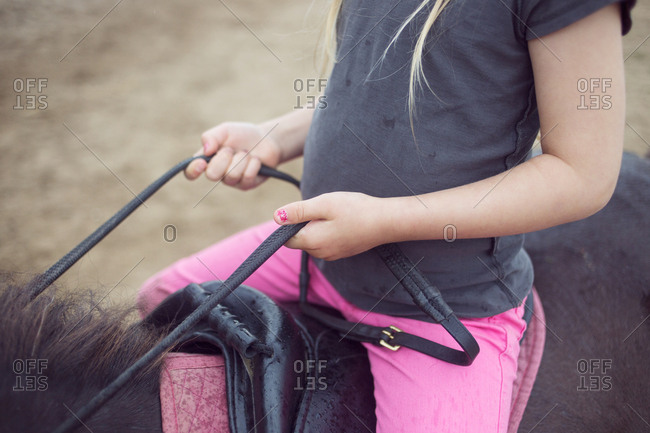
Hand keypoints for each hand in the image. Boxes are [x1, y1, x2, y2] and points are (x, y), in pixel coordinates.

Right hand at [185, 122, 282, 189]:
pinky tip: (256, 160)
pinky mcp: (247, 184)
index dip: (192, 171)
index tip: (201, 163)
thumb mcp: (226, 130)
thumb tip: (206, 150)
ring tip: (246, 152)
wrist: (267, 139)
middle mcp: (218, 173)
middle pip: (212, 175)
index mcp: (207, 159)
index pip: (191, 172)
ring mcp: (232, 181)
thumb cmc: (243, 135)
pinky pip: (247, 177)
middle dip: (223, 159)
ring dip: (241, 159)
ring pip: (231, 175)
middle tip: (232, 149)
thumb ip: (212, 136)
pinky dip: (253, 164)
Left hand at [273, 192, 393, 260]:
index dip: (292, 221)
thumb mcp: (323, 204)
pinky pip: (326, 242)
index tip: (308, 210)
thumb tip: (276, 217)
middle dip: (306, 223)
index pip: (287, 238)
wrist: (386, 222)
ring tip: (337, 215)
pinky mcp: (342, 252)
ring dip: (318, 227)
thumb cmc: (355, 210)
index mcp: (311, 241)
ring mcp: (332, 255)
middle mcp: (319, 253)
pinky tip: (344, 222)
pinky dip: (329, 232)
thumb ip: (298, 211)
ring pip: (313, 240)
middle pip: (300, 239)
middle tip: (326, 210)